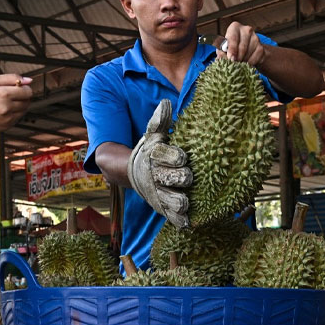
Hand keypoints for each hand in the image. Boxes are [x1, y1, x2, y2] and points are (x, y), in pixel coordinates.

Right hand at [0, 74, 32, 131]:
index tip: (18, 87)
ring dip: (19, 105)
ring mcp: (7, 119)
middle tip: (10, 94)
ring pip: (24, 110)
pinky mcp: (6, 126)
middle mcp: (7, 108)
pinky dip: (14, 113)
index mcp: (4, 94)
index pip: (27, 92)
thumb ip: (12, 78)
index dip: (24, 88)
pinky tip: (2, 110)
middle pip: (27, 101)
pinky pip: (17, 117)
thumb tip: (29, 80)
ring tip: (4, 102)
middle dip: (22, 96)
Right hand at [127, 99, 191, 228]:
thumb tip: (166, 103)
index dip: (174, 157)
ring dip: (179, 201)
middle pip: (171, 178)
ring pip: (172, 199)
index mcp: (156, 157)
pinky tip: (187, 222)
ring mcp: (160, 194)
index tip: (183, 156)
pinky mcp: (163, 208)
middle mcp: (157, 177)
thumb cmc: (152, 150)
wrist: (136, 172)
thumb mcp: (154, 135)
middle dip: (180, 178)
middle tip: (188, 177)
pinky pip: (171, 216)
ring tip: (185, 200)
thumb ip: (159, 121)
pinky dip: (179, 220)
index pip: (166, 156)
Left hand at [220, 21, 266, 67]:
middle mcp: (246, 30)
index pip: (233, 38)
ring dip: (242, 61)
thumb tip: (224, 58)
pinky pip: (255, 58)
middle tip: (233, 64)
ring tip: (238, 64)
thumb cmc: (231, 47)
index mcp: (235, 27)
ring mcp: (255, 38)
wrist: (245, 49)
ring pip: (248, 53)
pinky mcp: (261, 47)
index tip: (231, 58)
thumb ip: (221, 53)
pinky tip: (245, 64)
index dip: (232, 49)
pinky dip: (249, 63)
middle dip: (237, 58)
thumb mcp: (223, 49)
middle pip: (242, 47)